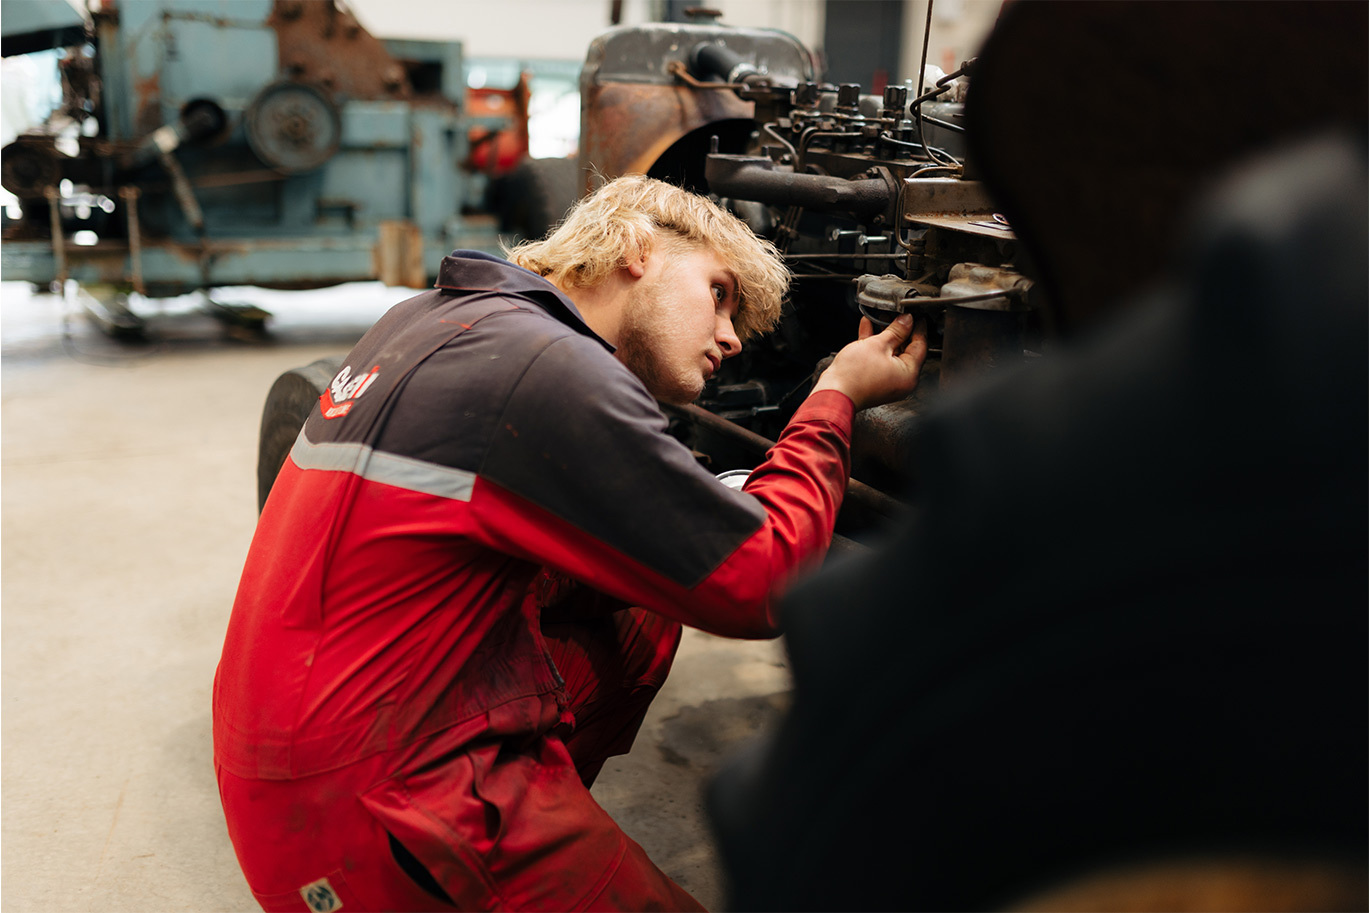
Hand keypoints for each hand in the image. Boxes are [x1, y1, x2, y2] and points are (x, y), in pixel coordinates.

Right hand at [810, 313, 928, 410]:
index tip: (915, 315)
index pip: (920, 346)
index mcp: (909, 374)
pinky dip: (875, 345)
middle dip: (899, 329)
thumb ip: (896, 331)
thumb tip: (907, 321)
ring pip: (891, 352)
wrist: (834, 393)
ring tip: (880, 317)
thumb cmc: (855, 375)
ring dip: (885, 334)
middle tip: (896, 313)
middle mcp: (901, 380)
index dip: (917, 327)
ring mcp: (887, 381)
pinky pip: (879, 359)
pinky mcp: (874, 380)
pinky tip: (867, 328)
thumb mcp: (878, 345)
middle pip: (906, 349)